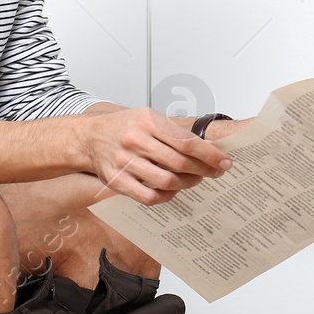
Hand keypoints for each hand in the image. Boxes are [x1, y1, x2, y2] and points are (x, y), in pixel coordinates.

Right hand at [82, 106, 232, 205]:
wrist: (89, 137)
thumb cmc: (124, 127)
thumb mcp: (148, 117)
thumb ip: (175, 132)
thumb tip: (208, 147)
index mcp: (146, 120)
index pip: (185, 141)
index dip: (209, 154)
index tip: (224, 161)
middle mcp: (134, 140)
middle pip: (179, 162)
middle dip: (203, 169)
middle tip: (216, 171)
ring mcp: (124, 162)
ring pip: (166, 181)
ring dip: (188, 183)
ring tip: (195, 179)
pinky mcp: (117, 181)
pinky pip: (150, 197)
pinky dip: (167, 195)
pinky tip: (174, 189)